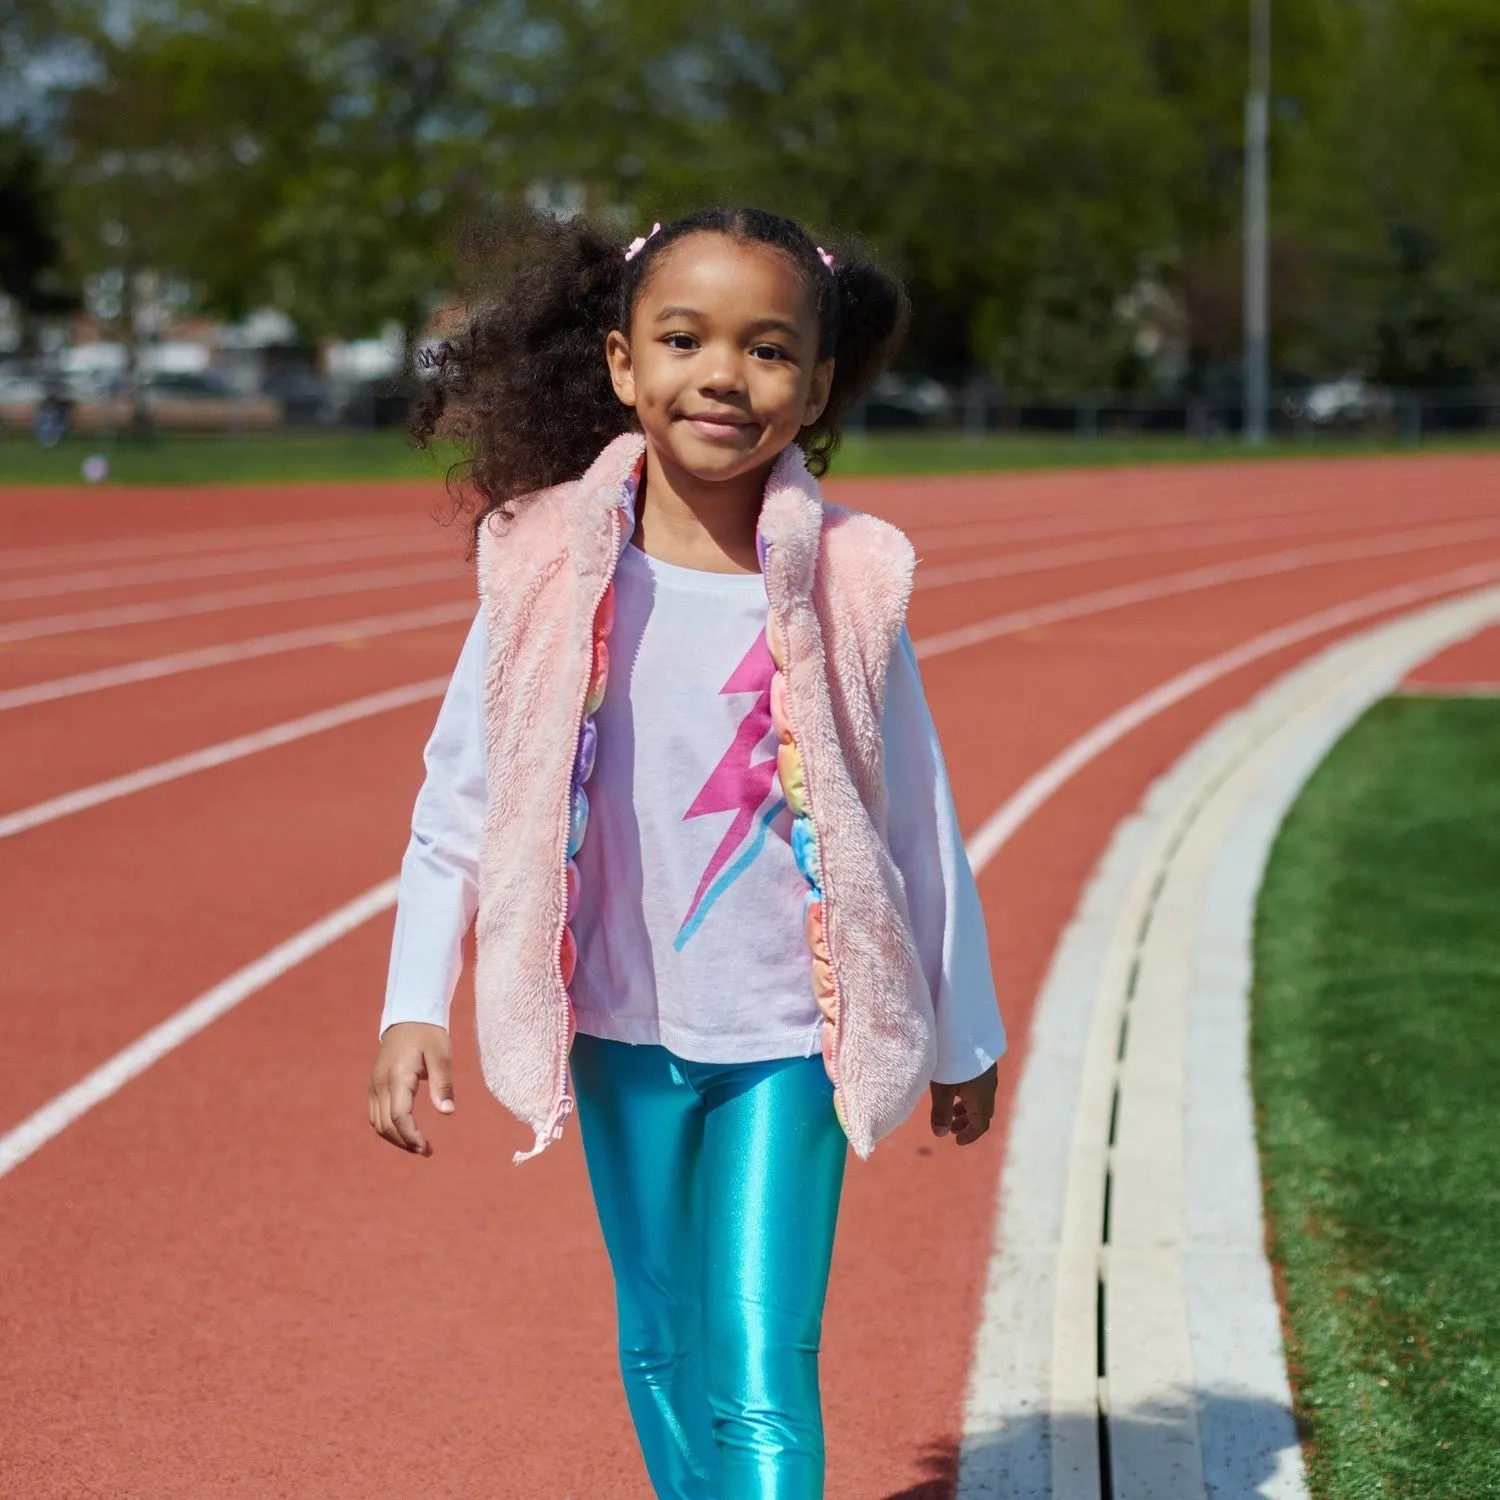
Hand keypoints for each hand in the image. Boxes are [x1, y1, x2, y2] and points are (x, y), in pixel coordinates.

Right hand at [368, 1022, 454, 1155]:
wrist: (409, 1016)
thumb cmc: (428, 1035)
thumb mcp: (441, 1056)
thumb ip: (443, 1084)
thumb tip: (447, 1112)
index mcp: (398, 1076)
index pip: (399, 1116)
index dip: (411, 1136)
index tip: (426, 1148)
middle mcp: (380, 1083)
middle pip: (386, 1125)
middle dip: (404, 1142)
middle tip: (426, 1151)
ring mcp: (374, 1085)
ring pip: (377, 1123)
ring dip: (395, 1138)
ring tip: (417, 1145)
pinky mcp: (374, 1085)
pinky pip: (374, 1114)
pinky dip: (387, 1128)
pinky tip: (404, 1132)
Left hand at [929, 1063, 997, 1145]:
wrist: (967, 1029)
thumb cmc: (952, 1061)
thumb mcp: (942, 1088)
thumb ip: (941, 1112)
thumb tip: (940, 1134)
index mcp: (981, 1099)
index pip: (981, 1125)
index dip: (969, 1136)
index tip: (956, 1141)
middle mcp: (989, 1089)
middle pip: (982, 1113)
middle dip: (967, 1123)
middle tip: (951, 1128)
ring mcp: (988, 1076)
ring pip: (980, 1099)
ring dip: (966, 1109)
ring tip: (950, 1112)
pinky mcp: (984, 1064)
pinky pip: (979, 1087)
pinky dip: (968, 1096)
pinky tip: (955, 1088)